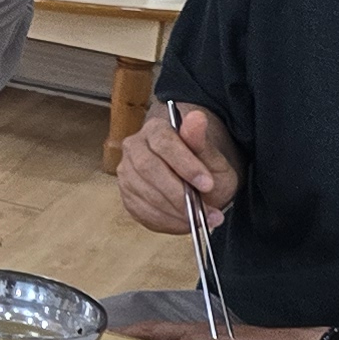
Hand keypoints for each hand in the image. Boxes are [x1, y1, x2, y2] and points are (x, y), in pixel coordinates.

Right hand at [117, 102, 241, 235]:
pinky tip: (184, 222)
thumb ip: (202, 141)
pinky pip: (141, 211)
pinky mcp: (126, 195)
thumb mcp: (212, 157)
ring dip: (173, 210)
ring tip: (199, 218)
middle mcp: (134, 148)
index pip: (164, 143)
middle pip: (148, 168)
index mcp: (156, 130)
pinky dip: (166, 221)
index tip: (208, 184)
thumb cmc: (205, 168)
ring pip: (143, 192)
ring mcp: (127, 172)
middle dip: (177, 193)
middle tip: (202, 208)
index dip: (186, 165)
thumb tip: (197, 117)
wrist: (197, 185)